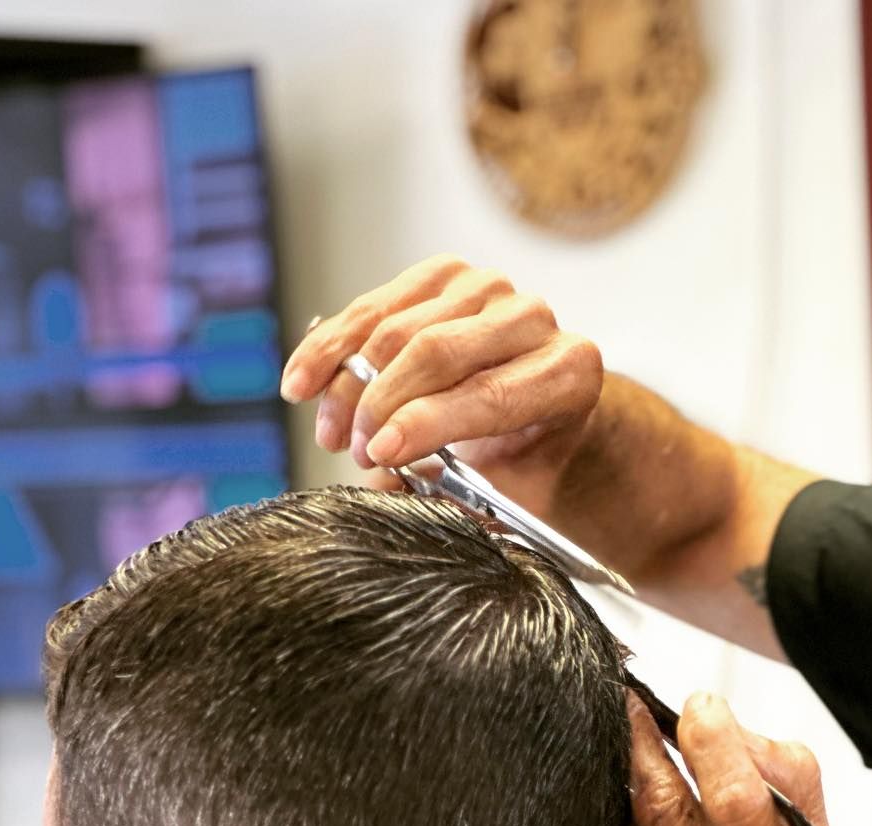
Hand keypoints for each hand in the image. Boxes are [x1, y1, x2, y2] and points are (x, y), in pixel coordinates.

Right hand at [279, 256, 602, 492]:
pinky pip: (373, 307)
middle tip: (349, 450)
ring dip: (347, 381)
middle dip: (379, 404)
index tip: (376, 454)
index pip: (488, 394)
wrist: (544, 415)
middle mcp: (533, 320)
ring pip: (395, 326)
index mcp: (568, 373)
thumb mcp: (514, 495)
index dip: (424, 423)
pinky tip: (304, 383)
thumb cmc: (529, 458)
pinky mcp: (443, 276)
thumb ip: (465, 503)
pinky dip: (332, 346)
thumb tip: (392, 492)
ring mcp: (486, 289)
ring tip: (327, 432)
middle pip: (435, 352)